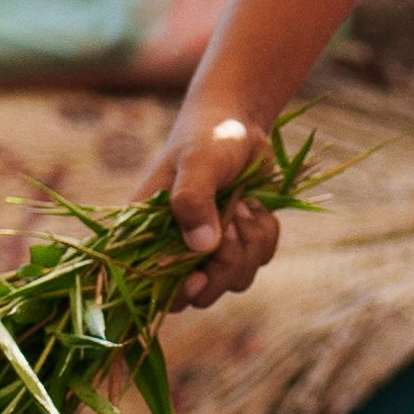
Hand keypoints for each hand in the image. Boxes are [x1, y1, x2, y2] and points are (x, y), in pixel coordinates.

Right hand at [154, 103, 292, 310]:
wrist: (240, 120)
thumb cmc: (208, 135)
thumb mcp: (198, 161)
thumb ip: (193, 200)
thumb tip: (202, 248)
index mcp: (148, 232)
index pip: (150, 286)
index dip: (175, 292)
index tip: (197, 276)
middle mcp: (175, 247)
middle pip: (200, 293)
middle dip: (225, 263)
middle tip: (233, 219)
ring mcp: (209, 248)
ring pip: (235, 280)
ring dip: (249, 245)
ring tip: (244, 205)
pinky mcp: (239, 242)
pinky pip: (259, 260)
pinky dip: (265, 234)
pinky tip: (257, 205)